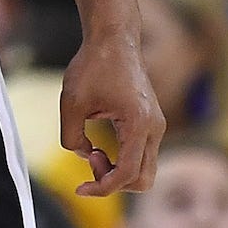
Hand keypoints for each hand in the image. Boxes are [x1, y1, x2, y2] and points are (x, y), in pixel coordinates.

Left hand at [61, 30, 162, 196]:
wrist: (113, 38)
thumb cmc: (92, 66)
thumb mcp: (71, 103)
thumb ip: (72, 138)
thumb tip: (84, 156)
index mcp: (138, 124)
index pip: (127, 174)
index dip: (102, 188)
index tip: (80, 188)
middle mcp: (155, 128)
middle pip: (143, 180)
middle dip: (113, 181)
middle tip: (89, 157)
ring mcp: (156, 126)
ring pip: (144, 170)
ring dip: (118, 172)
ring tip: (93, 151)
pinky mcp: (151, 123)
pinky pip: (141, 155)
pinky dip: (122, 161)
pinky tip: (100, 146)